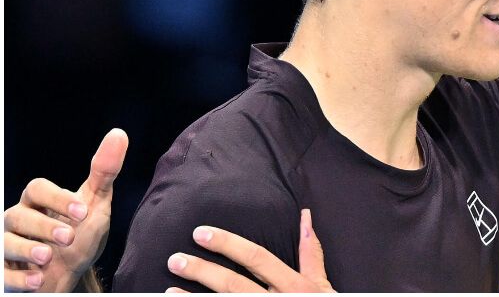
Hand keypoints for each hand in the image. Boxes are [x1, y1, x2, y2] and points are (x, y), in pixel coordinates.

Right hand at [4, 128, 128, 291]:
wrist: (73, 274)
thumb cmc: (81, 233)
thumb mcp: (95, 203)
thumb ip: (104, 171)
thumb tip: (118, 134)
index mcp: (39, 201)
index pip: (37, 188)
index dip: (57, 198)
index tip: (83, 212)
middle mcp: (18, 220)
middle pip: (18, 215)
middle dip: (43, 226)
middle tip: (68, 237)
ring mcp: (9, 245)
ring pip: (4, 242)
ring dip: (26, 250)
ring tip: (47, 257)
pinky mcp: (5, 271)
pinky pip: (2, 273)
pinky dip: (18, 278)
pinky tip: (37, 279)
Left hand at [166, 209, 333, 292]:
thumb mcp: (321, 285)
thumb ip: (311, 253)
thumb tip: (304, 216)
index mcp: (294, 286)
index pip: (257, 258)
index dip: (229, 244)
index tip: (201, 233)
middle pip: (234, 284)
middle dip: (202, 270)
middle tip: (175, 259)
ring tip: (169, 288)